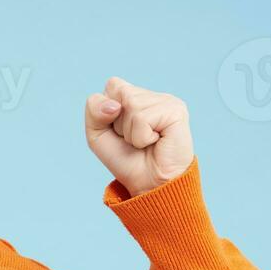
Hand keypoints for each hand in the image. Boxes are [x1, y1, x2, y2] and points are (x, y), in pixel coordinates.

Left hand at [84, 77, 194, 196]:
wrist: (148, 184)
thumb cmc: (126, 160)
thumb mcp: (98, 134)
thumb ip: (94, 111)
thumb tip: (115, 105)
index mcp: (136, 96)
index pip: (112, 85)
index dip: (107, 111)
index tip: (120, 131)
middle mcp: (153, 95)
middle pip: (120, 92)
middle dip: (118, 123)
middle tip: (134, 140)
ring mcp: (166, 101)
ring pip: (131, 105)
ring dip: (130, 132)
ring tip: (145, 142)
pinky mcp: (176, 110)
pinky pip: (142, 118)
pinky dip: (141, 137)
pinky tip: (155, 142)